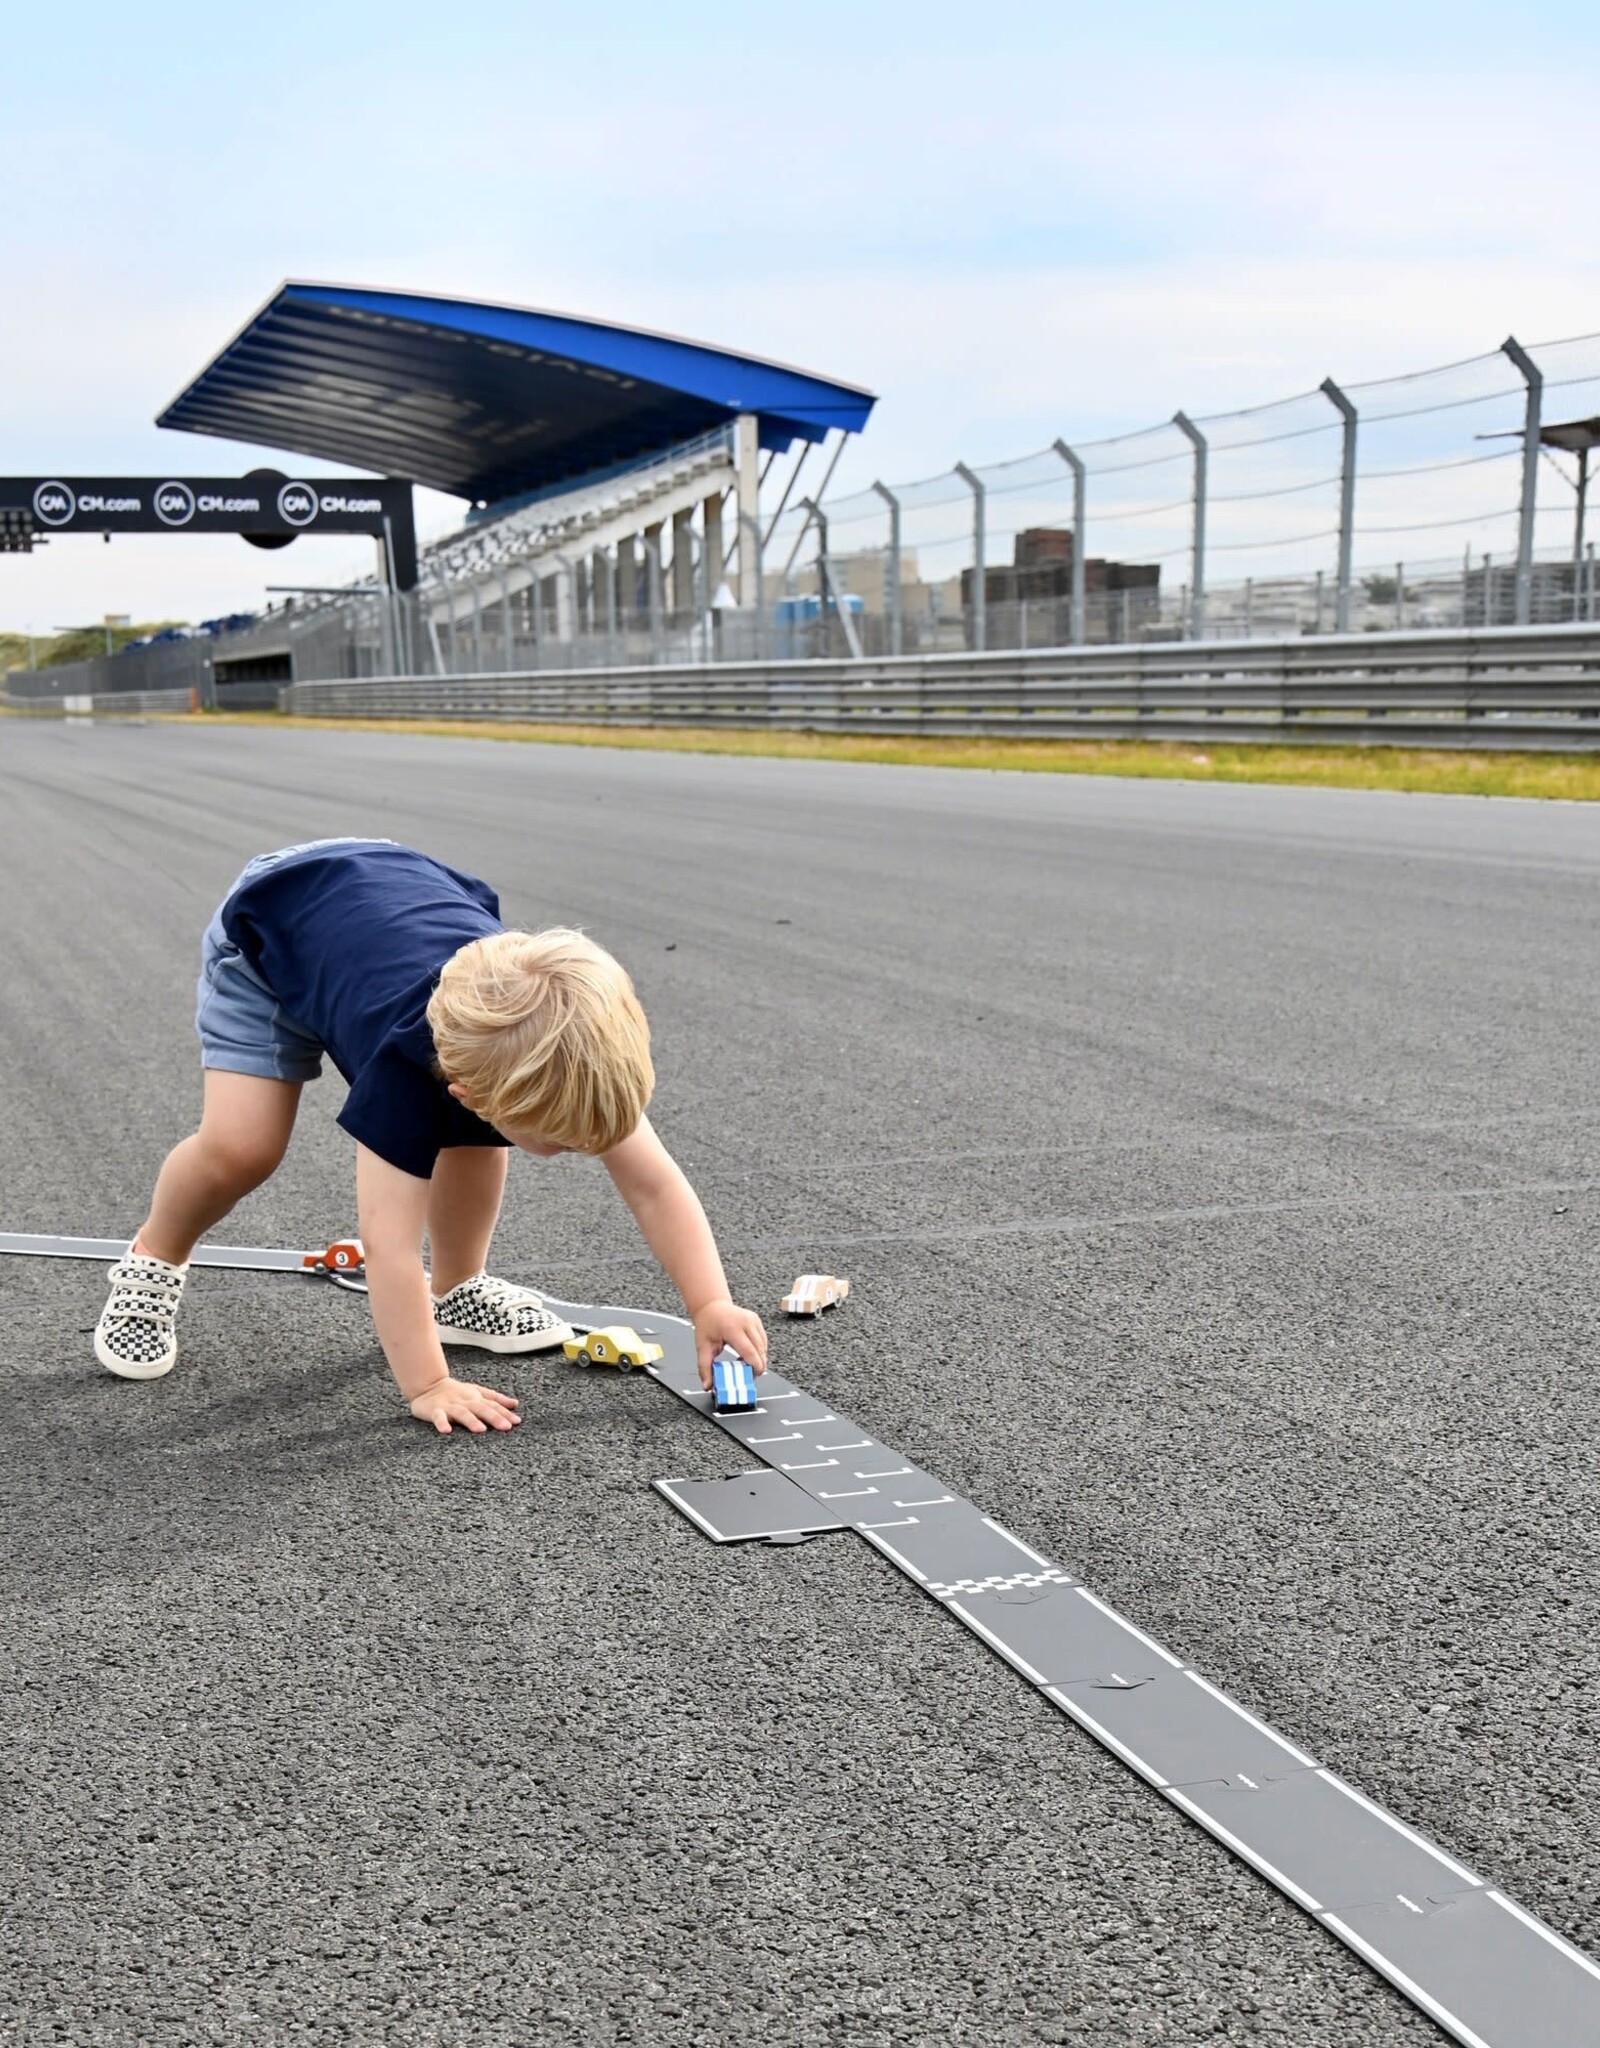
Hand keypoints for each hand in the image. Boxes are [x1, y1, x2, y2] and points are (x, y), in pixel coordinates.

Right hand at [407, 1376, 521, 1434]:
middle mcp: (465, 1401)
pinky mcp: (435, 1410)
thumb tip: (515, 1404)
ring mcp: (450, 1405)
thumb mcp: (477, 1392)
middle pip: (481, 1408)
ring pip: (462, 1413)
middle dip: (494, 1417)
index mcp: (476, 1397)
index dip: (505, 1412)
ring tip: (481, 1430)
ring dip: (471, 1420)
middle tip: (506, 1427)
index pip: (493, 1404)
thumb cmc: (456, 1392)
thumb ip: (495, 1399)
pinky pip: (438, 1417)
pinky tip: (446, 1431)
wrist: (428, 1385)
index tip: (517, 1422)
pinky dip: (441, 1423)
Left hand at [692, 1298, 768, 1388]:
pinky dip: (758, 1350)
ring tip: (744, 1363)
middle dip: (757, 1365)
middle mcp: (746, 1322)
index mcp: (732, 1328)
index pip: (750, 1351)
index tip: (752, 1377)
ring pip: (763, 1346)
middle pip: (760, 1350)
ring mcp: (753, 1320)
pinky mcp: (757, 1320)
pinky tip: (747, 1354)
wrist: (712, 1306)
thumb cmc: (707, 1325)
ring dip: (758, 1358)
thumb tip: (707, 1386)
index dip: (754, 1366)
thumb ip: (704, 1368)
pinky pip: (763, 1340)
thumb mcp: (702, 1347)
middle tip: (748, 1375)